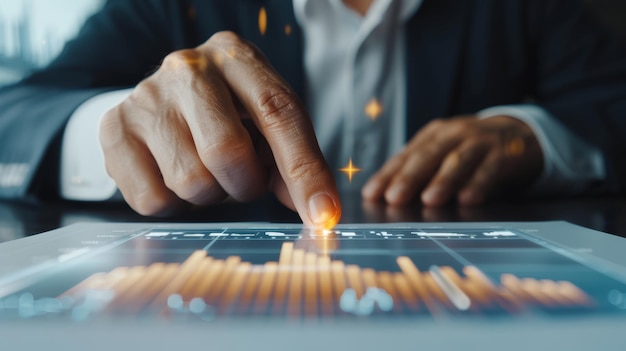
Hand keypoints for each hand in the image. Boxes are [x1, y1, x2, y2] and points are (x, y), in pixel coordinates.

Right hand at [99, 31, 340, 227]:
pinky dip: (173, 204)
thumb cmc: (227, 114)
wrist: (161, 98)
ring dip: (209, 194)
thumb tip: (317, 212)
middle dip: (244, 184)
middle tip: (241, 179)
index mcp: (238, 58)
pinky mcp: (114, 128)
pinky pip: (152, 200)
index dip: (305, 172)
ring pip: (190, 182)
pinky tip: (174, 175)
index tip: (323, 216)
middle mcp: (189, 68)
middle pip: (227, 152)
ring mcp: (146, 96)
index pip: (280, 115)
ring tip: (205, 170)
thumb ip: (294, 161)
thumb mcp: (266, 122)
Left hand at [361, 115, 542, 205]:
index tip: (371, 195)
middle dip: (409, 177)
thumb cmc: (471, 150)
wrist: (520, 133)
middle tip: (394, 198)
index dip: (387, 175)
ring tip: (428, 200)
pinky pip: (490, 169)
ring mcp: (480, 141)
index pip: (405, 156)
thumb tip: (388, 198)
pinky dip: (478, 184)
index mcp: (433, 135)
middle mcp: (453, 134)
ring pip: (457, 160)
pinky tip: (468, 200)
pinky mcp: (504, 153)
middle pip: (427, 156)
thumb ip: (421, 172)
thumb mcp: (444, 154)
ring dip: (442, 180)